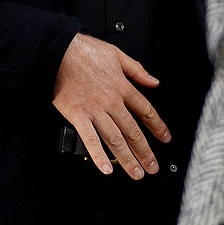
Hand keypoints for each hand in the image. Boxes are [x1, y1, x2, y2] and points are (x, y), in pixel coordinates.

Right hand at [53, 33, 170, 179]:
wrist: (58, 52)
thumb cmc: (83, 51)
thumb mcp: (116, 53)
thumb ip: (136, 69)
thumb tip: (153, 81)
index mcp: (122, 86)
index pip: (146, 110)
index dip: (157, 126)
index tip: (165, 138)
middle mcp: (111, 101)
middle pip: (133, 131)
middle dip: (145, 151)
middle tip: (153, 167)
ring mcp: (95, 110)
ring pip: (116, 139)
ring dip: (128, 158)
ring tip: (136, 173)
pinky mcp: (78, 115)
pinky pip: (90, 139)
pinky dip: (98, 155)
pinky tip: (105, 169)